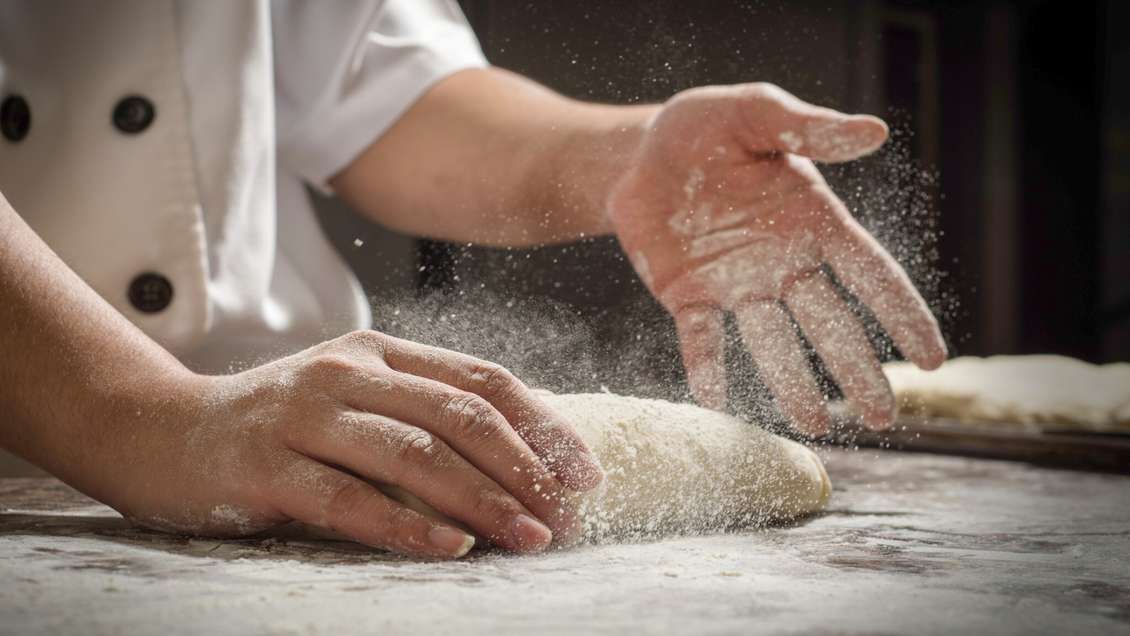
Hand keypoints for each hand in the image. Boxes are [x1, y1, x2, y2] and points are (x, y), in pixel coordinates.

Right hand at [104, 331, 602, 558]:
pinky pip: (349, 498)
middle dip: (526, 468)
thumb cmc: (278, 424)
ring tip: (530, 538)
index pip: (481, 379)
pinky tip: (453, 550)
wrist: (160, 431)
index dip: (543, 425)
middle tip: (568, 516)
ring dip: (483, 500)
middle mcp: (346, 372)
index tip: (587, 473)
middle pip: (459, 415)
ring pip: (413, 454)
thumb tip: (525, 454)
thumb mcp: (354, 399)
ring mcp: (303, 415)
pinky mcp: (264, 467)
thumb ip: (423, 413)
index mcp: (379, 352)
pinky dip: (407, 526)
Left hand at [608, 83, 946, 433]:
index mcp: (813, 222)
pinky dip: (707, 365)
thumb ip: (807, 127)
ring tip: (814, 424)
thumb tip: (874, 131)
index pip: (871, 275)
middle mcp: (783, 263)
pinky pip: (701, 337)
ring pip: (772, 342)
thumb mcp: (754, 113)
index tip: (932, 360)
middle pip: (830, 323)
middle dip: (856, 370)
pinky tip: (716, 398)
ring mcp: (736, 286)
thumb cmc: (707, 128)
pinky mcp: (687, 297)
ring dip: (792, 382)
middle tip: (882, 418)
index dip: (903, 315)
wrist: (639, 153)